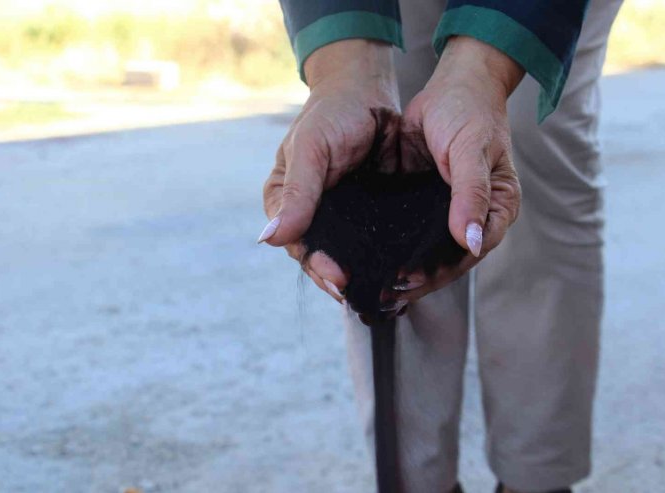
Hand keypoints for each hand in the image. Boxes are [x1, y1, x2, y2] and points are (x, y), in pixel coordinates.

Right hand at [259, 40, 398, 302]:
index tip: (337, 281)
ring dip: (361, 275)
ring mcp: (341, 215)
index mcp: (285, 200)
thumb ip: (297, 192)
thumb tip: (269, 238)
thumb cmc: (332, 113)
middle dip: (338, 279)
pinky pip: (372, 241)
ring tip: (381, 293)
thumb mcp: (311, 148)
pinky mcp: (368, 212)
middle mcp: (311, 213)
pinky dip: (381, 257)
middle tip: (360, 294)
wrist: (367, 91)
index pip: (296, 245)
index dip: (316, 266)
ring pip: (348, 254)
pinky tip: (396, 270)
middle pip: (321, 257)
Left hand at [393, 37, 523, 302]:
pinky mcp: (423, 202)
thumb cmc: (472, 112)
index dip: (440, 272)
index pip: (469, 253)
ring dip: (402, 268)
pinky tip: (371, 256)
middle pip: (446, 260)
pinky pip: (408, 230)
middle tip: (384, 295)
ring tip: (374, 286)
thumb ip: (472, 195)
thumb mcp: (473, 151)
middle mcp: (473, 216)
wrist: (454, 84)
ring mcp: (446, 211)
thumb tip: (473, 242)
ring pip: (425, 249)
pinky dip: (392, 245)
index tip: (408, 283)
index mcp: (496, 209)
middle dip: (418, 280)